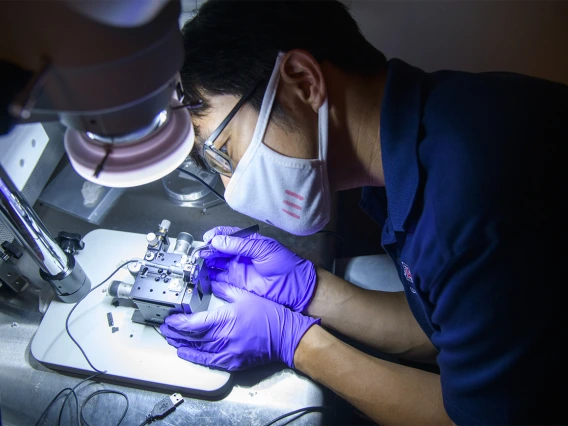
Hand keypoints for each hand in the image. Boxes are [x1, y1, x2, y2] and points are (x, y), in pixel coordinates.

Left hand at [160, 282, 318, 370]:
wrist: (285, 336)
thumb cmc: (269, 316)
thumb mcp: (245, 295)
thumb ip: (225, 289)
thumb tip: (213, 282)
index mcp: (224, 319)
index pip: (192, 323)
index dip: (177, 322)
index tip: (169, 319)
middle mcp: (222, 337)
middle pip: (191, 337)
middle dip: (174, 333)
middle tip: (164, 327)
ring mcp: (226, 352)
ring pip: (196, 349)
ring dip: (180, 344)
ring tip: (170, 338)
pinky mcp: (231, 362)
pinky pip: (207, 360)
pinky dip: (193, 356)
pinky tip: (185, 352)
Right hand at [200, 226, 316, 311]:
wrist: (294, 286)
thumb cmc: (285, 264)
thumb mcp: (263, 249)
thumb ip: (240, 245)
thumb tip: (219, 241)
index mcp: (249, 242)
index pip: (228, 235)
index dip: (216, 235)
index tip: (208, 238)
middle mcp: (241, 254)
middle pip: (219, 249)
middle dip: (208, 249)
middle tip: (200, 251)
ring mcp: (238, 268)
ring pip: (217, 262)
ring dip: (207, 261)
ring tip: (199, 261)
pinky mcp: (237, 282)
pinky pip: (219, 277)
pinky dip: (210, 275)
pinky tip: (204, 273)